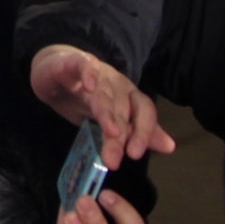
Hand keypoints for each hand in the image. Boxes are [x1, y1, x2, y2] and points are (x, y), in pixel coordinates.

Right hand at [28, 46, 175, 167]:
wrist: (54, 70)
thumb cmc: (83, 98)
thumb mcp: (109, 120)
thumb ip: (135, 133)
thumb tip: (170, 146)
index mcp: (128, 97)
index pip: (144, 112)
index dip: (143, 132)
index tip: (135, 155)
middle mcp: (117, 84)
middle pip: (122, 110)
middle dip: (121, 136)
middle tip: (114, 161)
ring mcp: (98, 72)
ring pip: (104, 94)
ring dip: (108, 113)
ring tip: (110, 133)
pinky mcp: (75, 62)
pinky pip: (85, 66)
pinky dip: (88, 74)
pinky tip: (88, 87)